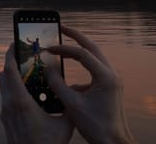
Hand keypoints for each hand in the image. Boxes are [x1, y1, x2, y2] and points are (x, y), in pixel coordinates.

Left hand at [0, 44, 73, 143]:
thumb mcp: (63, 125)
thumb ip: (68, 106)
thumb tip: (74, 92)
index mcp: (20, 102)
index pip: (10, 71)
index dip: (10, 55)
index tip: (14, 44)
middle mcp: (9, 104)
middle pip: (4, 75)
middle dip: (11, 62)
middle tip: (22, 55)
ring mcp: (5, 112)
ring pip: (3, 86)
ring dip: (12, 76)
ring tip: (26, 71)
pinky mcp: (5, 118)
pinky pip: (6, 97)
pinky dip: (13, 88)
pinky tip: (28, 91)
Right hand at [46, 26, 137, 143]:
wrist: (114, 142)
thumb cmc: (96, 126)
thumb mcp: (71, 104)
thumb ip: (57, 83)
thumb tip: (47, 69)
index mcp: (105, 77)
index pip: (82, 54)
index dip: (63, 49)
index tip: (48, 49)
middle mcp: (111, 74)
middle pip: (92, 47)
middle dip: (75, 36)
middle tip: (60, 28)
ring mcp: (112, 79)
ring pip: (94, 56)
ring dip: (79, 48)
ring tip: (63, 43)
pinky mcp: (109, 85)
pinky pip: (94, 68)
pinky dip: (81, 64)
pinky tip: (69, 73)